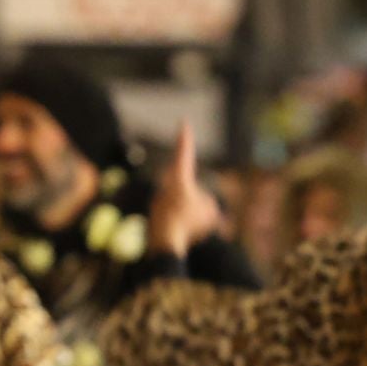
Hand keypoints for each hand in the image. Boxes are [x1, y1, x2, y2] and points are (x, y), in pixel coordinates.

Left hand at [148, 121, 222, 257]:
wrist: (165, 243)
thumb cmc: (189, 223)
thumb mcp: (210, 212)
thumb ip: (208, 204)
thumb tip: (199, 206)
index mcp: (179, 179)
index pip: (184, 154)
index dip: (185, 138)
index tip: (183, 122)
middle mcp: (166, 186)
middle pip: (191, 191)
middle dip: (199, 204)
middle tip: (198, 219)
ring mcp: (159, 201)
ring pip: (186, 207)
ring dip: (192, 218)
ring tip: (192, 230)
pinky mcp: (156, 216)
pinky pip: (177, 220)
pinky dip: (184, 227)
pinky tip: (184, 237)